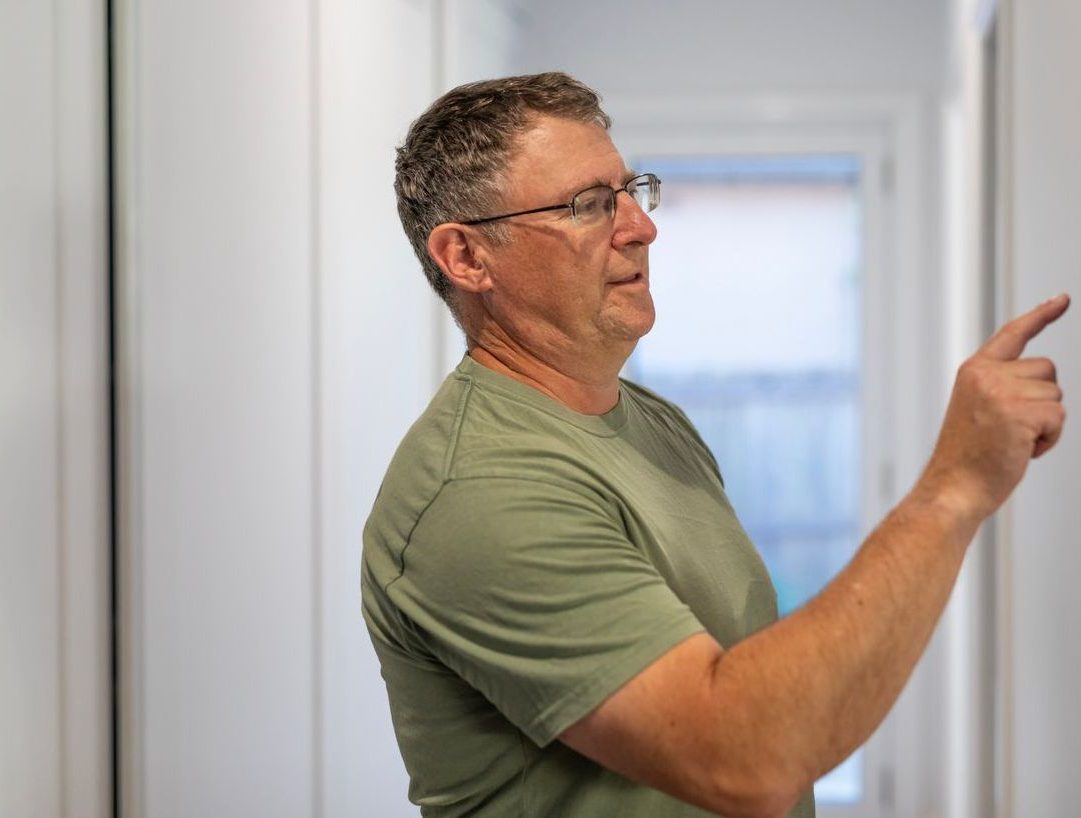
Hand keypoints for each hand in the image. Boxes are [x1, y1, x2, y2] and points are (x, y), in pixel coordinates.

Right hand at [921, 293, 1069, 521]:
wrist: (952, 488)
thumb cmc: (968, 459)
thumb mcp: (979, 409)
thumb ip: (1003, 387)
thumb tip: (1045, 380)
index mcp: (974, 371)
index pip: (1013, 334)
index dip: (1041, 315)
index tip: (1062, 300)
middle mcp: (986, 375)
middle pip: (1047, 370)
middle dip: (1042, 399)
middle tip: (1010, 430)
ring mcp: (1002, 392)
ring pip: (1055, 395)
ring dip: (1045, 423)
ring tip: (1012, 443)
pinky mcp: (1019, 412)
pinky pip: (1058, 416)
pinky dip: (1048, 439)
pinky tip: (1021, 451)